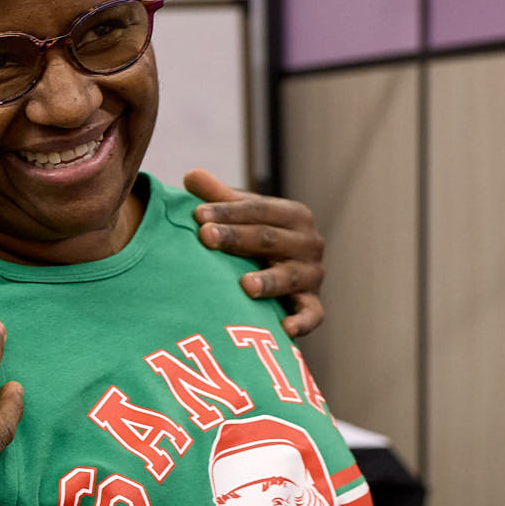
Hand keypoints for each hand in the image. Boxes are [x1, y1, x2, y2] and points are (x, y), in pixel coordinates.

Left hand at [184, 168, 326, 337]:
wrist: (281, 279)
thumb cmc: (254, 241)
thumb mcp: (240, 218)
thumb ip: (218, 199)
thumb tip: (191, 176)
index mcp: (293, 215)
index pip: (259, 210)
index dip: (228, 211)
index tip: (198, 215)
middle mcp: (309, 242)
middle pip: (270, 239)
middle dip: (237, 238)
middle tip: (206, 238)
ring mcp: (313, 275)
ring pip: (290, 277)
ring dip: (269, 281)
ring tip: (244, 285)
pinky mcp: (313, 304)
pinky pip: (312, 314)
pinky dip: (302, 322)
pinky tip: (284, 329)